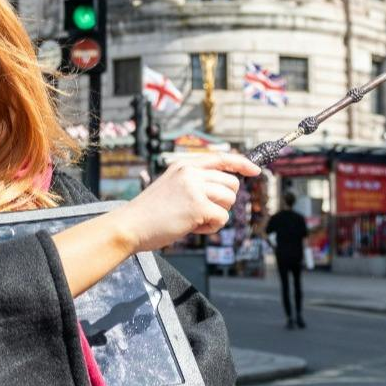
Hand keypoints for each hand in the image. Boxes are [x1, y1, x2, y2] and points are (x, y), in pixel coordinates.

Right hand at [109, 152, 260, 254]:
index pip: (222, 157)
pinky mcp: (198, 207)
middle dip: (223, 201)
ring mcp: (195, 188)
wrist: (131, 225)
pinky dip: (211, 227)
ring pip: (230, 200)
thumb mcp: (172, 185)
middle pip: (231, 184)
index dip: (242, 164)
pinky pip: (222, 218)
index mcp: (184, 165)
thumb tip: (226, 187)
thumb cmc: (150, 212)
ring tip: (193, 219)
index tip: (255, 171)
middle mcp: (191, 172)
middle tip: (202, 212)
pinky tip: (193, 227)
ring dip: (217, 214)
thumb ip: (195, 181)